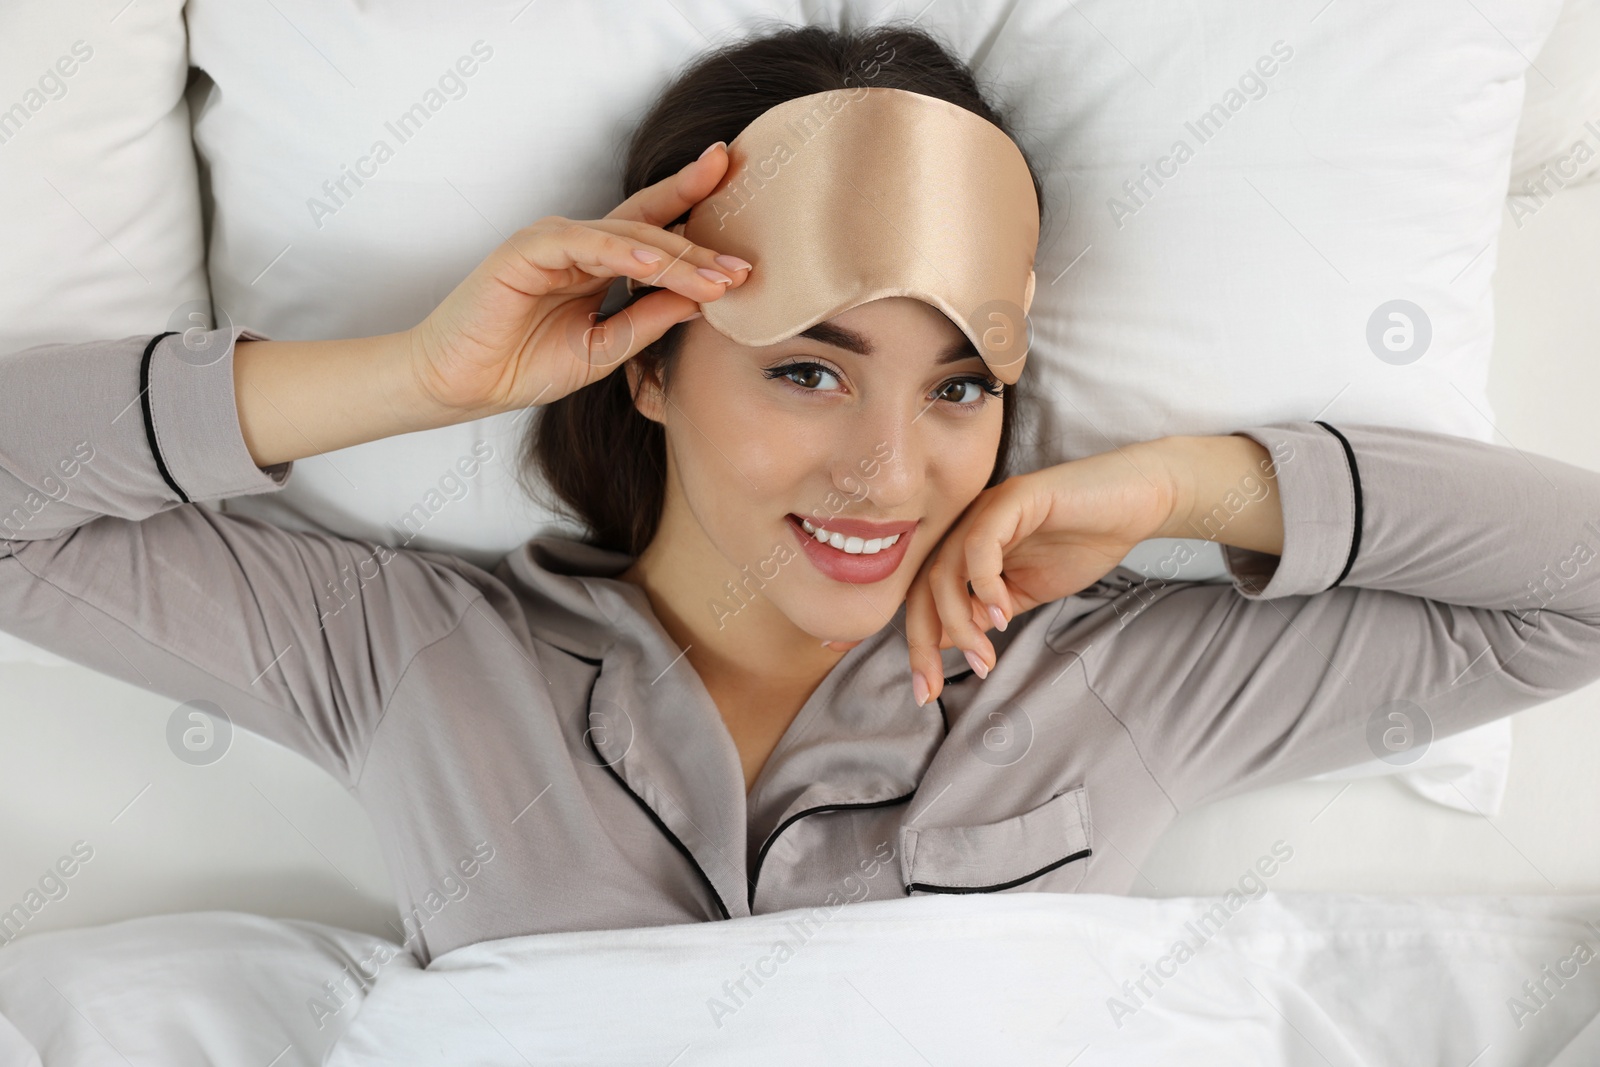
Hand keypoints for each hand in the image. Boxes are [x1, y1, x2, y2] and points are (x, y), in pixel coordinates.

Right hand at [407, 142, 752, 415]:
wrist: (462, 385)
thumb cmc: (523, 365)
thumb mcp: (606, 347)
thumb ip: (650, 320)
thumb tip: (706, 300)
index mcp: (598, 262)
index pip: (658, 231)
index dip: (700, 223)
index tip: (747, 237)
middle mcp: (580, 243)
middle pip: (653, 223)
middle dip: (703, 240)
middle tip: (748, 262)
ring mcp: (554, 240)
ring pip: (629, 234)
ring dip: (676, 256)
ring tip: (717, 276)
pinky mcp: (527, 248)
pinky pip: (586, 244)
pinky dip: (624, 251)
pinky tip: (657, 265)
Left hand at [903, 442, 1179, 705]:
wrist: (1133, 505)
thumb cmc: (1083, 545)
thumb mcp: (1024, 593)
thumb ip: (983, 613)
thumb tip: (943, 643)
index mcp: (964, 549)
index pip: (924, 598)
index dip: (920, 646)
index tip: (926, 692)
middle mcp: (966, 526)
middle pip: (922, 587)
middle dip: (923, 642)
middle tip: (933, 687)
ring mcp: (986, 509)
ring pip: (945, 570)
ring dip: (958, 622)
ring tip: (984, 656)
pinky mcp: (1013, 497)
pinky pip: (980, 544)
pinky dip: (984, 584)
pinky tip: (1002, 616)